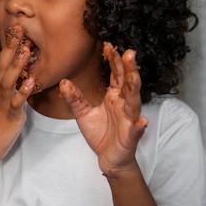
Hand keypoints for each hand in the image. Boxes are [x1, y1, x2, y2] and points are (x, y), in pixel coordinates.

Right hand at [0, 29, 36, 164]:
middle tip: (20, 28)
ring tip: (26, 50)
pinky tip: (32, 81)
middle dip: (12, 47)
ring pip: (9, 80)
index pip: (0, 62)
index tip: (16, 29)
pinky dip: (24, 91)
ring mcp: (2, 104)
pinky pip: (17, 102)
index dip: (9, 46)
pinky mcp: (10, 116)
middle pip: (3, 65)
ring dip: (17, 65)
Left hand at [59, 42, 147, 176]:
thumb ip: (74, 98)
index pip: (117, 75)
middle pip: (128, 84)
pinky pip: (135, 131)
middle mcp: (124, 105)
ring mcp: (129, 120)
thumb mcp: (83, 113)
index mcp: (115, 97)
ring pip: (134, 103)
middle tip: (128, 53)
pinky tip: (142, 121)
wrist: (109, 159)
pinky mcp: (130, 137)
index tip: (108, 46)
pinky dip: (139, 126)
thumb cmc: (100, 134)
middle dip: (129, 69)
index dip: (114, 61)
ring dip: (134, 90)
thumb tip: (63, 82)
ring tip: (134, 77)